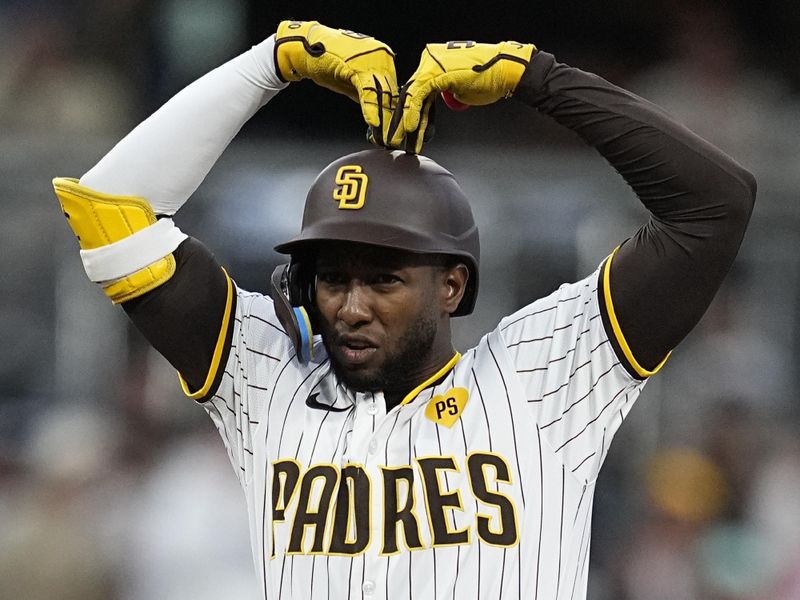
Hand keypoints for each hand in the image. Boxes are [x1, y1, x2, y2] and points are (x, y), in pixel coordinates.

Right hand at [274, 20, 397, 145]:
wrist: (305, 47)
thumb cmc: (328, 61)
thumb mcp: (353, 79)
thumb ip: (368, 93)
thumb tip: (380, 114)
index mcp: (384, 58)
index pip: (394, 90)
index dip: (395, 113)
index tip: (397, 131)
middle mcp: (382, 57)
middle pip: (391, 93)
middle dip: (393, 120)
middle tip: (395, 139)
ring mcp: (372, 60)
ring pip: (382, 95)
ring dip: (385, 120)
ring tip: (387, 138)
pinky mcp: (358, 66)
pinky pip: (368, 92)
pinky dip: (371, 109)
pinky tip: (373, 123)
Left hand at [389, 40, 535, 152]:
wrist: (506, 72)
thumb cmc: (488, 79)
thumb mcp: (458, 88)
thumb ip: (442, 92)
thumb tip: (431, 105)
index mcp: (434, 62)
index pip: (416, 90)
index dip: (409, 112)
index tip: (405, 130)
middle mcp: (430, 60)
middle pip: (411, 93)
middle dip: (403, 118)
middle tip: (397, 137)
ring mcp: (432, 64)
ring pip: (412, 95)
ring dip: (406, 120)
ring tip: (402, 138)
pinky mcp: (437, 73)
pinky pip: (419, 95)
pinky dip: (413, 112)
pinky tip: (411, 127)